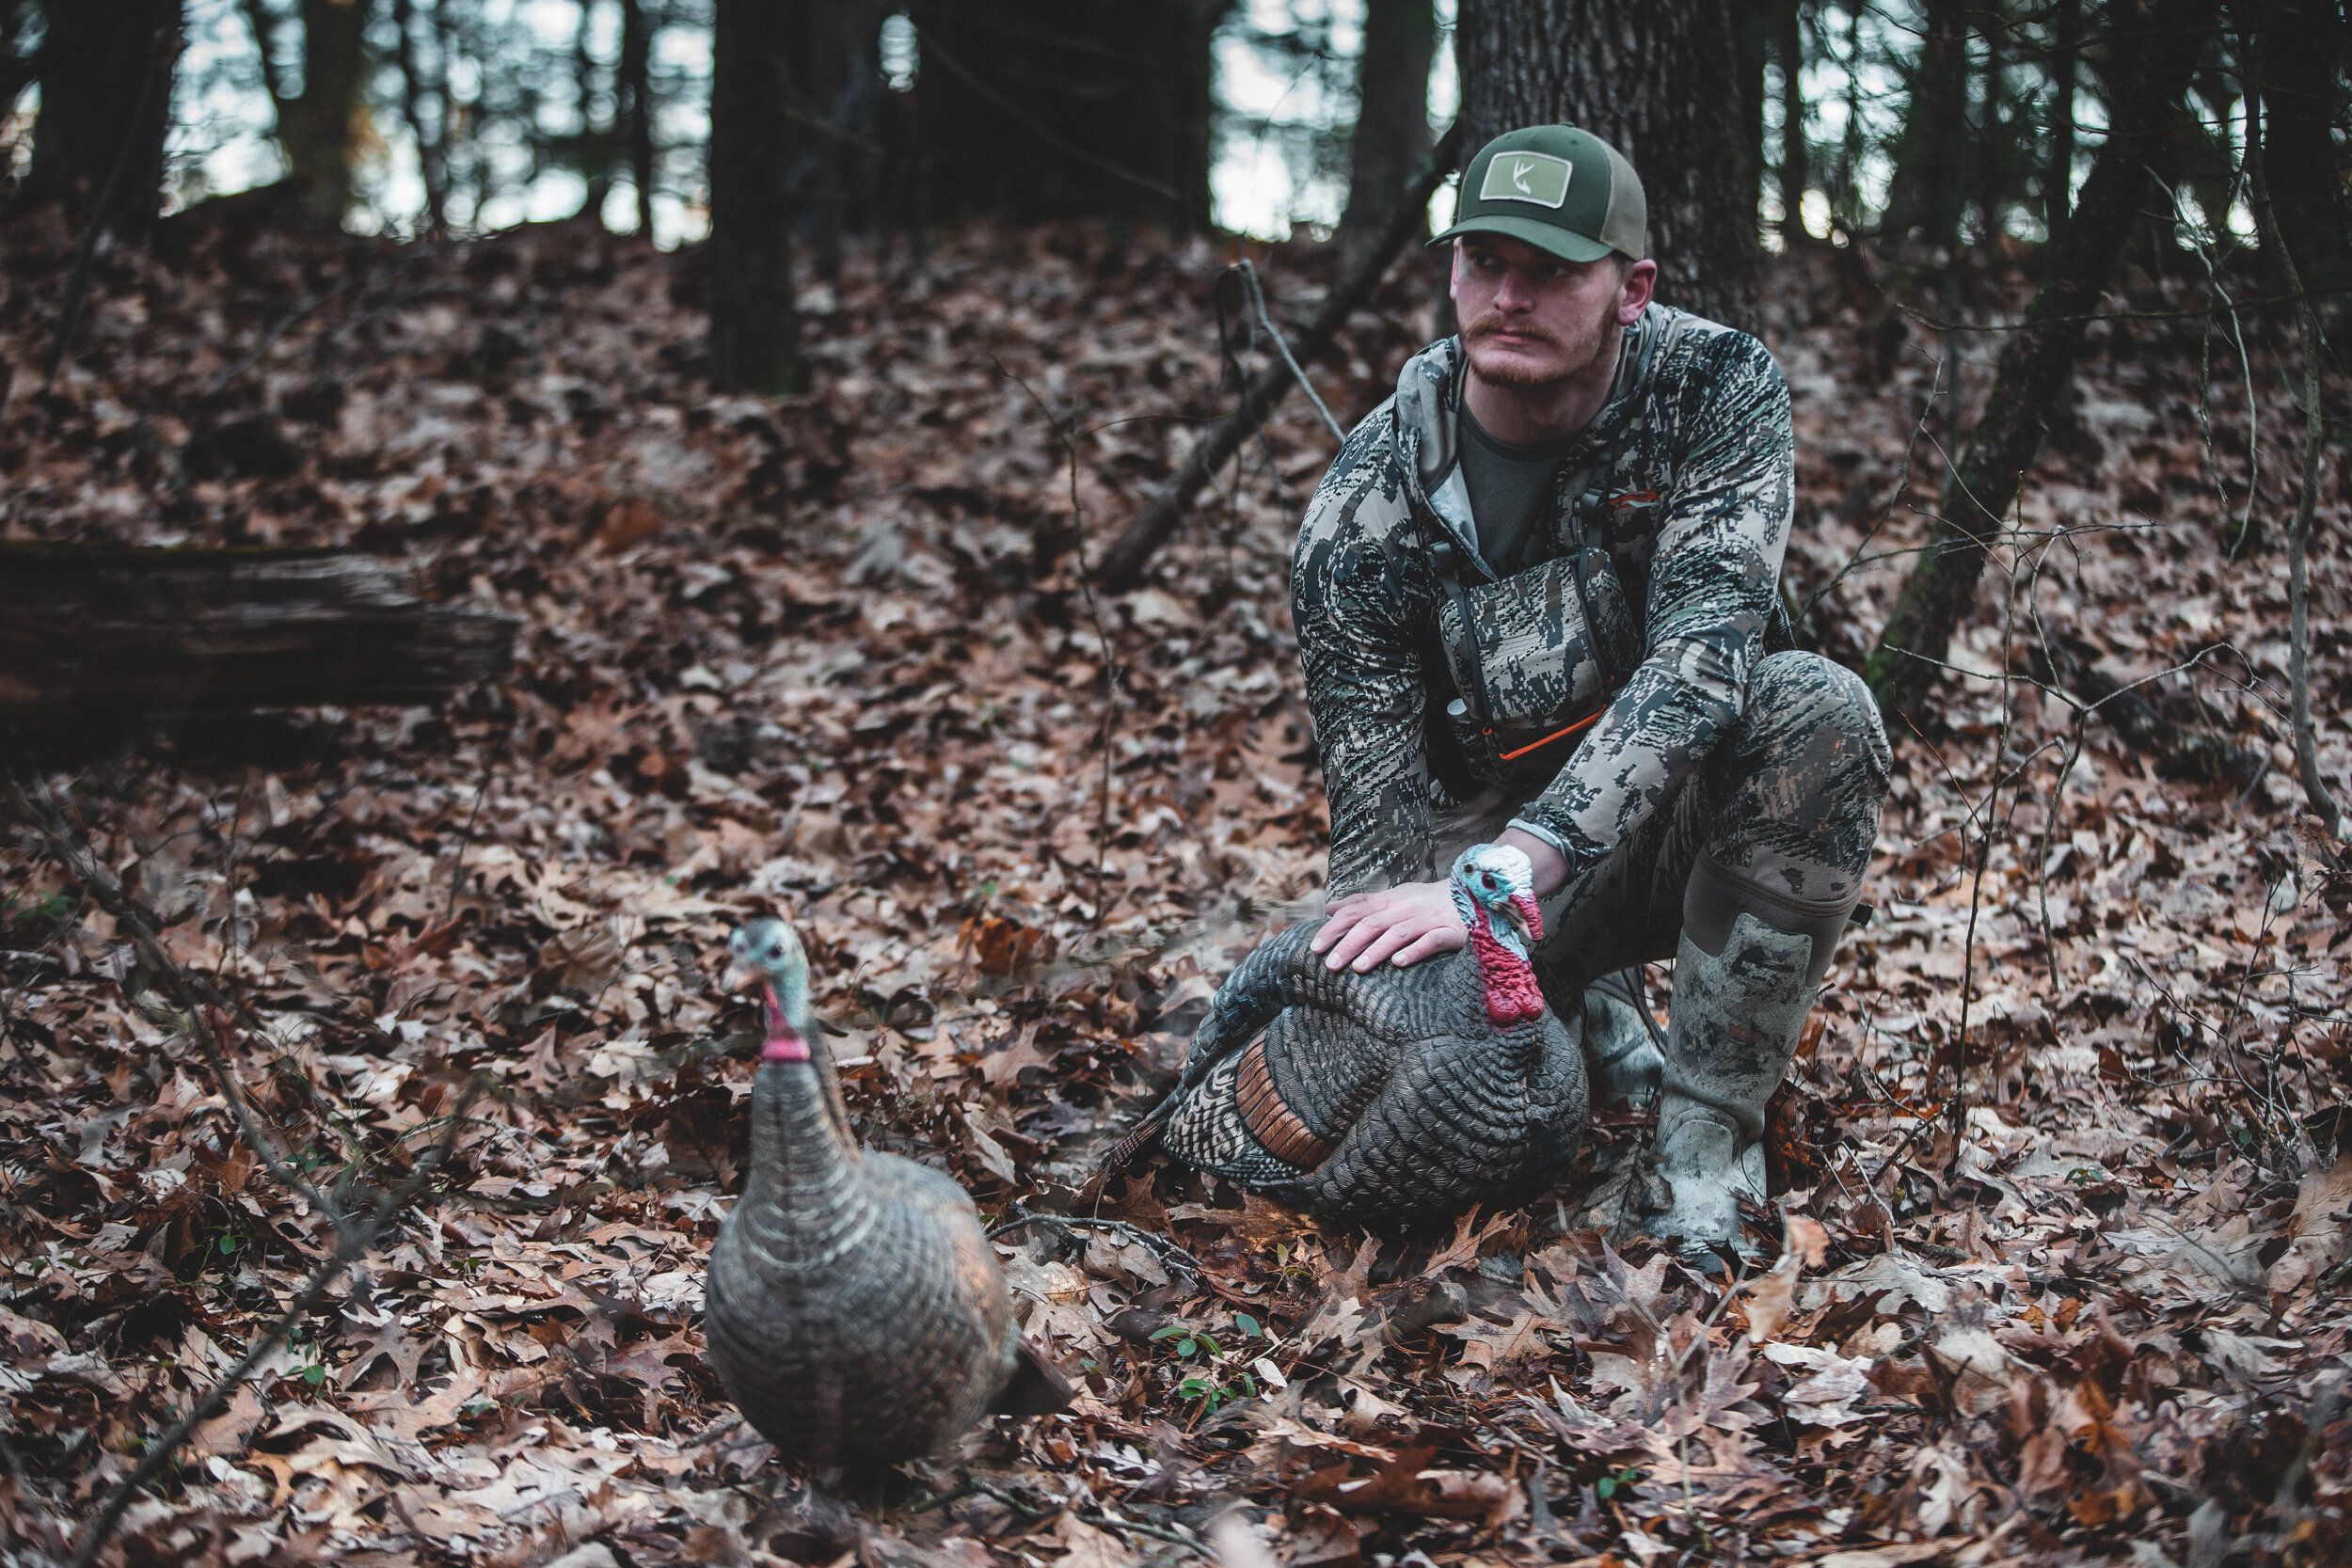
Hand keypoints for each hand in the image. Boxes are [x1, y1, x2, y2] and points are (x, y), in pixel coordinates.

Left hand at [1311, 880, 1464, 971]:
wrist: (1473, 893)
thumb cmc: (1427, 900)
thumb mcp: (1394, 897)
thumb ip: (1362, 903)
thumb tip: (1330, 910)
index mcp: (1391, 900)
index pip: (1356, 912)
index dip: (1334, 928)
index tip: (1314, 947)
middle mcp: (1406, 908)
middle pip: (1372, 923)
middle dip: (1348, 944)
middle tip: (1331, 965)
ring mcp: (1429, 919)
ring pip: (1398, 933)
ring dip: (1376, 950)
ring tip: (1358, 968)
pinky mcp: (1451, 932)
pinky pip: (1432, 941)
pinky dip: (1415, 950)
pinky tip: (1400, 963)